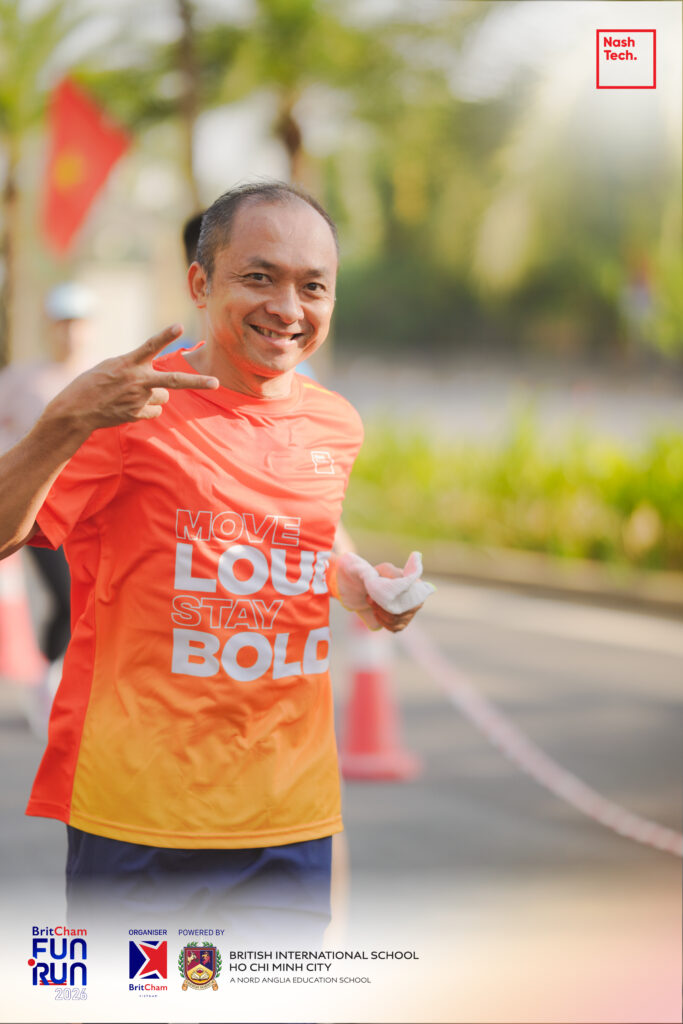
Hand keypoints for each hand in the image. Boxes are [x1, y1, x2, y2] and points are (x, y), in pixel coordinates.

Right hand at [45, 324, 218, 436]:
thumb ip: (138, 366)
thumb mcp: (112, 365)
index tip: (179, 325)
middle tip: (217, 383)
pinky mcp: (136, 414)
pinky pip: (154, 410)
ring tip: (132, 394)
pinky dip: (147, 409)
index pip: (149, 346)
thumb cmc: (94, 382)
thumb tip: (161, 380)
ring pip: (163, 396)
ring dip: (154, 394)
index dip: (165, 335)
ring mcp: (137, 400)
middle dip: (197, 382)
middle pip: (173, 381)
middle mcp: (136, 381)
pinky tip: (129, 406)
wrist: (76, 410)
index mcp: (128, 363)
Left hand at [367, 562, 423, 632]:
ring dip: (381, 613)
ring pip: (397, 620)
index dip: (397, 599)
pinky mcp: (402, 623)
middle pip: (404, 611)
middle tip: (370, 598)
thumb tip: (401, 581)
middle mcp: (417, 601)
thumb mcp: (385, 569)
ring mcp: (410, 614)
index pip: (413, 598)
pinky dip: (384, 622)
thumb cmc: (380, 575)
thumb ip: (393, 573)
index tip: (381, 595)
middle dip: (385, 607)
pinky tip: (376, 613)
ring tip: (371, 603)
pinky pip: (395, 628)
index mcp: (417, 587)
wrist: (370, 586)